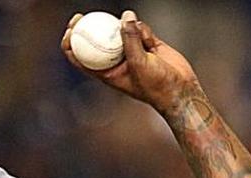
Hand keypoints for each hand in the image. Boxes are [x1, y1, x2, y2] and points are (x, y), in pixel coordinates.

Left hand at [61, 10, 199, 114]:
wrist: (180, 89)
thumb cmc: (156, 85)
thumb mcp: (139, 63)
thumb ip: (130, 39)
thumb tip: (125, 16)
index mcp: (105, 72)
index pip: (79, 58)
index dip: (70, 43)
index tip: (70, 29)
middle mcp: (114, 61)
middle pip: (94, 40)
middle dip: (86, 26)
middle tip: (80, 16)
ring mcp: (129, 50)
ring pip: (119, 30)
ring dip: (128, 30)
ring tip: (142, 43)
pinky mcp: (144, 43)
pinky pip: (139, 28)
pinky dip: (144, 31)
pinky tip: (152, 43)